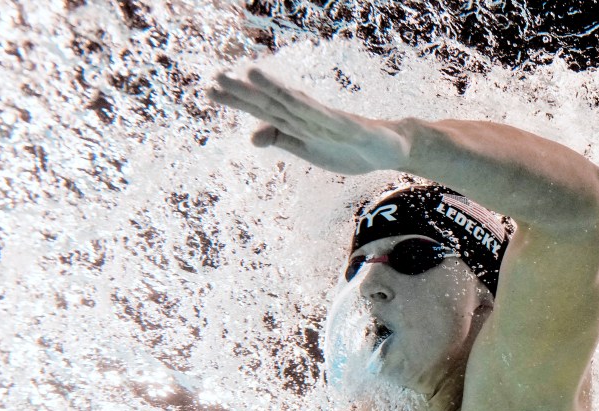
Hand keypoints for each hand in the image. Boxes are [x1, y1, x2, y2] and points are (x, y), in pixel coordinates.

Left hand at [207, 69, 410, 174]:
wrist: (387, 148)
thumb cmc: (345, 146)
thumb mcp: (307, 148)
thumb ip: (281, 138)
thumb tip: (251, 135)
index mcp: (296, 122)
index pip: (262, 109)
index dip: (238, 99)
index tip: (211, 88)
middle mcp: (308, 115)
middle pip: (272, 102)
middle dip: (246, 91)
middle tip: (217, 77)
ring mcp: (328, 120)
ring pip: (296, 104)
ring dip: (274, 90)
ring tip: (251, 74)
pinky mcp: (348, 126)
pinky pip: (327, 118)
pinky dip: (310, 108)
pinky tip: (294, 98)